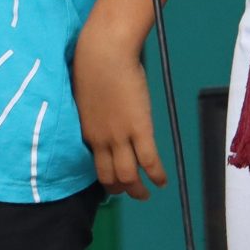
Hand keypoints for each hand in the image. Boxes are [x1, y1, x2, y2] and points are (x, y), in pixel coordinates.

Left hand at [72, 33, 166, 200]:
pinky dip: (156, 175)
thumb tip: (102, 117)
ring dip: (137, 190)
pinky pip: (149, 161)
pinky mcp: (139, 129)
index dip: (105, 177)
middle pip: (109, 175)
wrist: (104, 54)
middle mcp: (100, 140)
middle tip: (129, 193)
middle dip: (119, 189)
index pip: (94, 165)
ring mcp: (119, 136)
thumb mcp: (87, 97)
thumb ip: (94, 114)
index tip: (112, 181)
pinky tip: (162, 182)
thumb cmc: (92, 66)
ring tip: (145, 195)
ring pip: (127, 175)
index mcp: (86, 131)